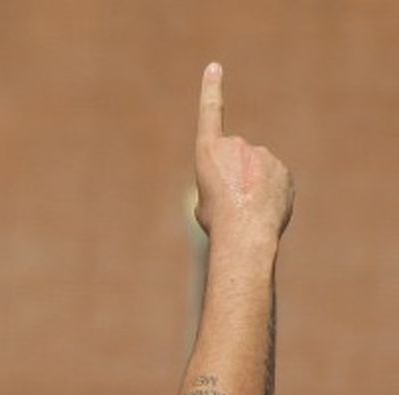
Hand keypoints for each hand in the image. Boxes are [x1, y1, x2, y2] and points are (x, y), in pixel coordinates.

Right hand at [193, 64, 293, 243]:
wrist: (245, 233)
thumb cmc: (217, 222)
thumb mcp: (205, 202)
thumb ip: (220, 183)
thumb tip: (243, 183)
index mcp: (209, 151)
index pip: (209, 113)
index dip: (211, 90)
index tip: (214, 68)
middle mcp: (237, 145)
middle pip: (235, 158)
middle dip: (234, 177)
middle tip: (229, 203)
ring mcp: (263, 155)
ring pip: (257, 170)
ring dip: (252, 188)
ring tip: (247, 210)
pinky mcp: (283, 169)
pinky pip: (275, 180)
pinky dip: (270, 195)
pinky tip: (263, 211)